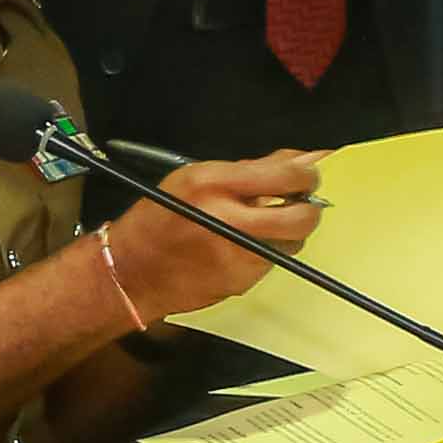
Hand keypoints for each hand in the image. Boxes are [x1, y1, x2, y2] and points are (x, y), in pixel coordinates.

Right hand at [108, 149, 330, 325]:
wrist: (133, 271)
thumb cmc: (160, 218)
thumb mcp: (194, 176)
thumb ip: (249, 169)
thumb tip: (298, 160)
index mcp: (214, 185)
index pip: (285, 176)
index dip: (306, 173)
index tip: (307, 173)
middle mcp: (230, 220)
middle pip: (302, 216)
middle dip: (309, 206)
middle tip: (300, 200)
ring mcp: (239, 256)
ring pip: (293, 242)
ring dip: (288, 230)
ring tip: (263, 224)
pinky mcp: (242, 282)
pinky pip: (272, 261)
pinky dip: (266, 250)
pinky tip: (242, 246)